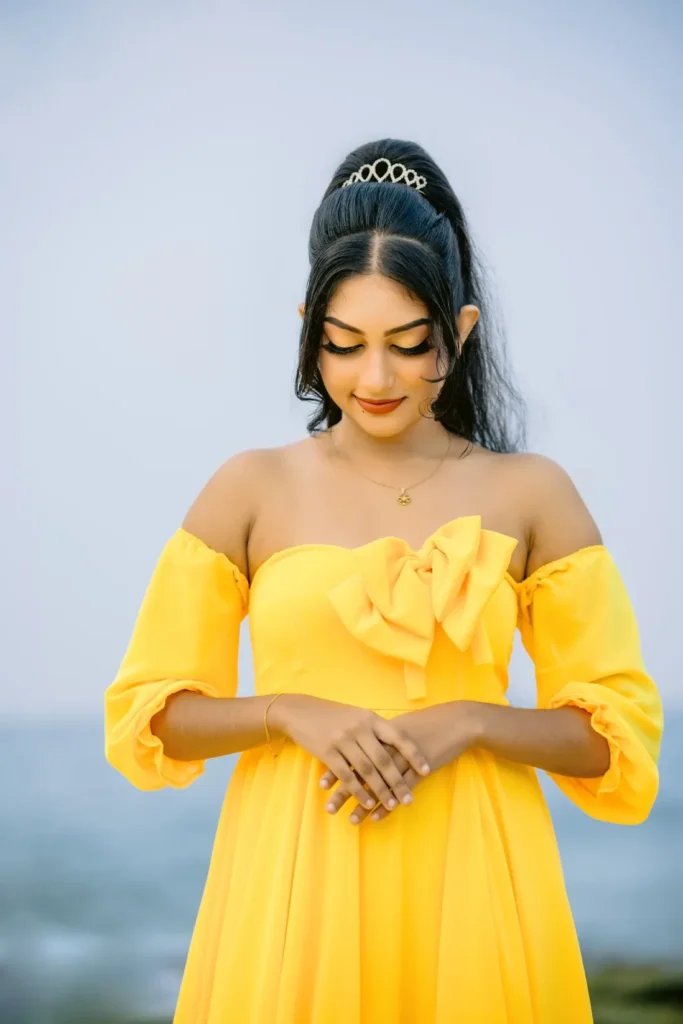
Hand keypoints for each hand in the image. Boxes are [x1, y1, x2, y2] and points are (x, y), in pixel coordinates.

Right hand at [272, 693, 430, 812]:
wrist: (300, 711)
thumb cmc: (333, 715)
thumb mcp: (357, 715)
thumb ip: (375, 729)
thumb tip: (398, 745)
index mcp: (370, 718)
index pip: (398, 737)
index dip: (413, 755)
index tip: (426, 770)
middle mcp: (359, 728)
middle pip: (384, 759)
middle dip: (398, 781)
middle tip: (409, 799)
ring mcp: (343, 740)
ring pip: (366, 770)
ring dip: (380, 790)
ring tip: (391, 805)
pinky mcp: (327, 752)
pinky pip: (346, 776)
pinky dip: (358, 791)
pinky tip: (367, 802)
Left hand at [319, 701, 477, 824]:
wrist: (457, 721)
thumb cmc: (427, 723)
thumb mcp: (400, 726)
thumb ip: (380, 736)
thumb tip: (363, 745)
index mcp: (380, 732)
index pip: (353, 753)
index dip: (337, 769)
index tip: (322, 784)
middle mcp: (388, 746)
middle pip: (361, 771)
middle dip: (345, 791)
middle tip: (329, 808)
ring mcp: (404, 759)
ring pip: (379, 785)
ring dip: (364, 804)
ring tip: (351, 820)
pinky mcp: (419, 771)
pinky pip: (399, 792)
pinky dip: (388, 807)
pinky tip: (376, 819)